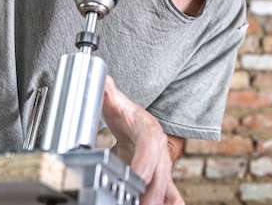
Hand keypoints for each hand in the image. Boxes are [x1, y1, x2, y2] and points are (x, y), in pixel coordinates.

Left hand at [102, 76, 184, 204]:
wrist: (143, 127)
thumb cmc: (130, 119)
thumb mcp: (119, 105)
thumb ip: (108, 93)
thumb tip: (100, 79)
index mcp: (150, 133)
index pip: (151, 147)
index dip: (145, 163)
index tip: (137, 177)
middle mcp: (161, 154)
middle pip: (160, 176)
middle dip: (149, 194)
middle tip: (137, 204)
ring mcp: (163, 171)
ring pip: (166, 191)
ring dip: (157, 201)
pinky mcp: (163, 185)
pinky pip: (171, 199)